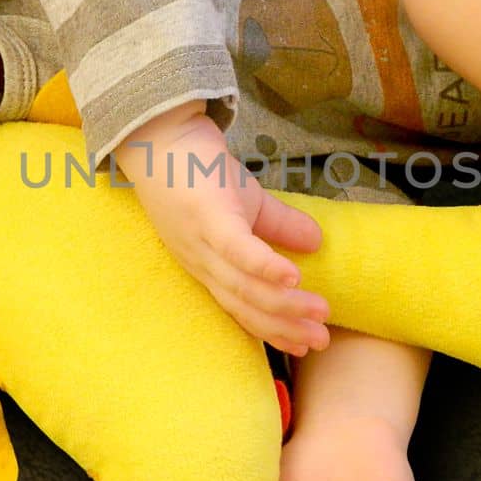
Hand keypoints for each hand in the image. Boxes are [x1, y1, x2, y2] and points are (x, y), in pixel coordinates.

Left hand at [114, 103, 330, 356]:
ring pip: (243, 286)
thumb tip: (317, 243)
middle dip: (284, 328)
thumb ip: (280, 226)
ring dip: (284, 304)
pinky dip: (264, 268)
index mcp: (208, 265)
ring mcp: (201, 242)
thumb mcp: (248, 204)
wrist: (160, 134)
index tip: (306, 346)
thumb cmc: (199, 171)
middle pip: (244, 306)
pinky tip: (293, 278)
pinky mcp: (207, 216)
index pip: (241, 309)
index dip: (273, 331)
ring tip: (319, 311)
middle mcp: (201, 263)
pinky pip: (237, 250)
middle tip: (320, 341)